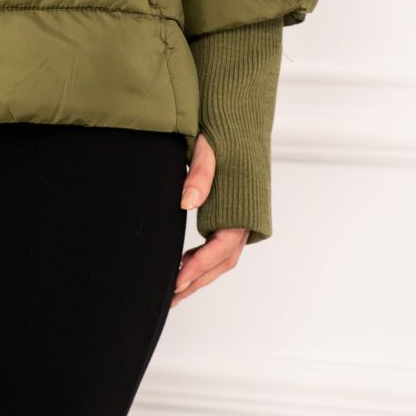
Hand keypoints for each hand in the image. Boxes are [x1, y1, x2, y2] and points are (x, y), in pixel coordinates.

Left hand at [170, 131, 249, 306]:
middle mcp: (246, 219)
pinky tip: (184, 265)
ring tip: (174, 290)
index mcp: (242, 208)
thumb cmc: (224, 132)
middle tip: (169, 297)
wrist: (241, 119)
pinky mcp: (233, 217)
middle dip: (196, 281)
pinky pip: (221, 246)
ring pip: (222, 258)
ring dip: (200, 275)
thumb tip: (186, 203)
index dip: (199, 267)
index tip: (177, 281)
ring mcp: (242, 220)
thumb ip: (200, 174)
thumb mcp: (208, 147)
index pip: (221, 248)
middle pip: (222, 262)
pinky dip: (204, 260)